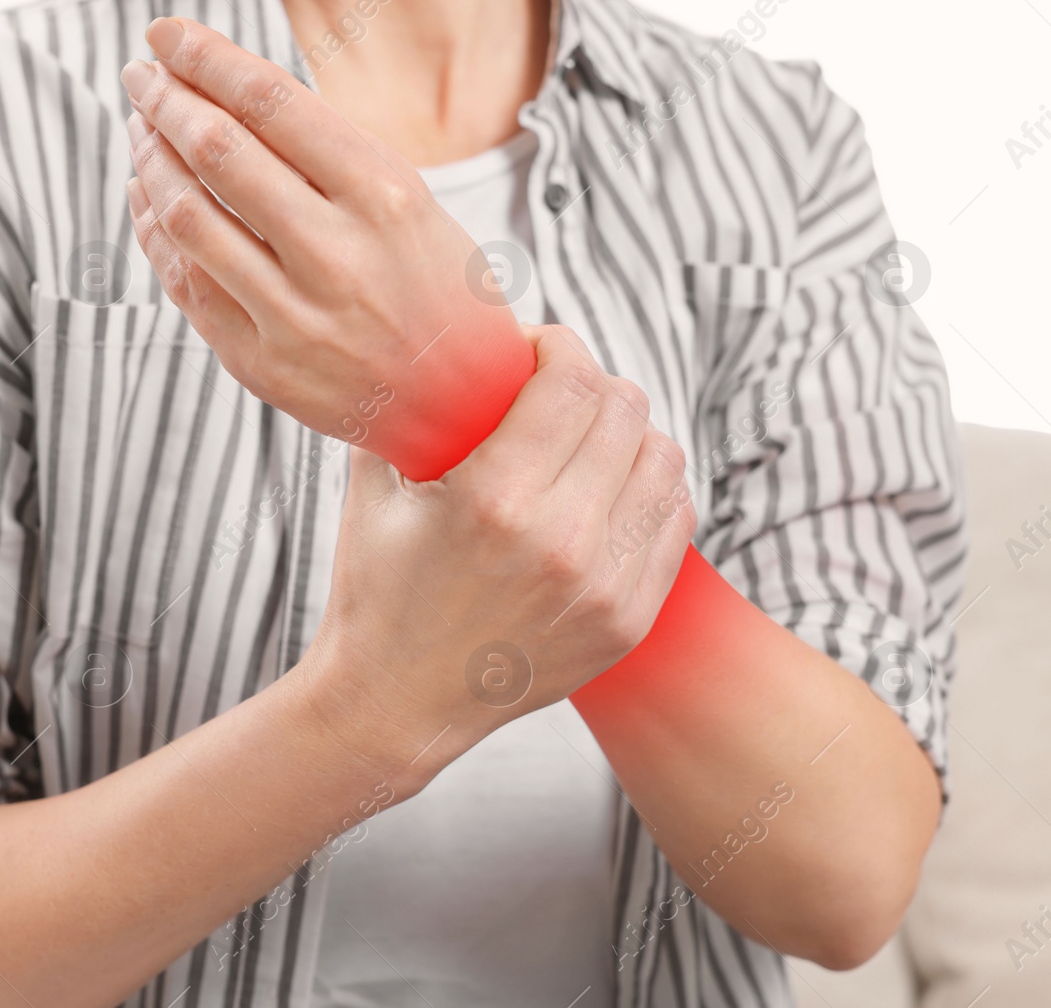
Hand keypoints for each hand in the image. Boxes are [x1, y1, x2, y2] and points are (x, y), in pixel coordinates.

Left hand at [122, 17, 534, 477]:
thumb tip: (226, 96)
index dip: (205, 59)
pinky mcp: (259, 364)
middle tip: (141, 75)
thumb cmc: (438, 292)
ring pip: (187, 216)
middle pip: (217, 151)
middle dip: (163, 100)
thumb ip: (326, 157)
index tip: (168, 36)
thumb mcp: (410, 204)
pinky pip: (184, 282)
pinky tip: (149, 199)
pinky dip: (155, 230)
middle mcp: (337, 255)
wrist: (466, 409)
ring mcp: (293, 316)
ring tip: (141, 132)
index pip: (271, 103)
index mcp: (385, 197)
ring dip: (148, 161)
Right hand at [299, 324, 696, 774]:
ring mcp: (603, 587)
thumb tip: (444, 346)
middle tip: (556, 394)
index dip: (558, 346)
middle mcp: (561, 542)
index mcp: (493, 500)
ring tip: (587, 442)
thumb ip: (412, 410)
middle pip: (625, 410)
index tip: (534, 351)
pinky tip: (608, 491)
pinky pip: (673, 520)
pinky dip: (648, 490)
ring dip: (627, 434)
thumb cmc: (376, 587)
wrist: (395, 706)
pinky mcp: (627, 621)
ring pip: (664, 459)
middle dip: (591, 384)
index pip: (572, 380)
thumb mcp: (377, 488)